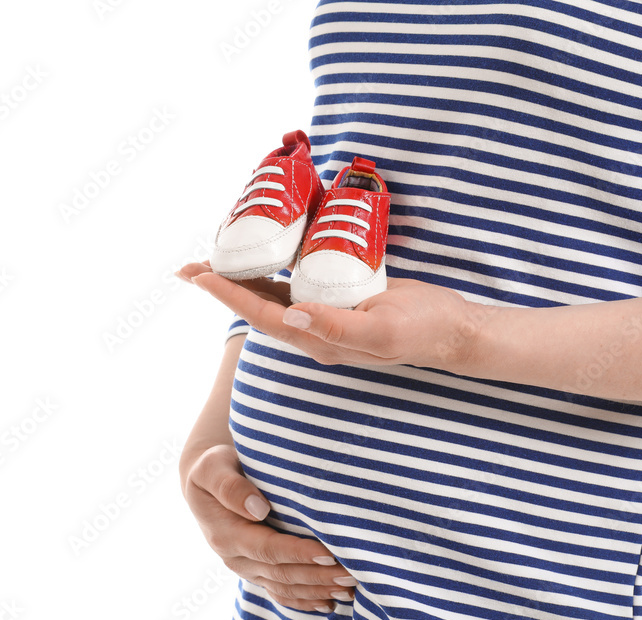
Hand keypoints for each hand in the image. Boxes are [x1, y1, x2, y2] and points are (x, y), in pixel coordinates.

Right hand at [181, 443, 357, 612]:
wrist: (206, 480)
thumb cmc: (215, 467)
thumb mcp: (212, 468)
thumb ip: (231, 487)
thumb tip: (258, 508)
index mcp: (226, 534)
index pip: (267, 548)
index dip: (298, 553)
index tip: (329, 554)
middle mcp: (234, 557)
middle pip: (281, 573)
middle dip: (318, 576)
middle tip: (351, 574)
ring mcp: (245, 567)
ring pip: (284, 587)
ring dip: (317, 591)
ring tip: (349, 589)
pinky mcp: (255, 571)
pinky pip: (279, 593)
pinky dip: (304, 601)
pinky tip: (328, 603)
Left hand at [183, 263, 483, 370]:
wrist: (454, 330)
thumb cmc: (423, 330)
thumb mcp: (382, 330)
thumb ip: (336, 327)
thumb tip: (289, 315)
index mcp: (319, 341)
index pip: (262, 316)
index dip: (227, 295)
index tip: (198, 275)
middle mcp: (315, 331)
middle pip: (257, 308)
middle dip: (221, 288)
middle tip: (188, 266)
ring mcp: (327, 317)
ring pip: (273, 298)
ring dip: (241, 280)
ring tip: (214, 260)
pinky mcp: (341, 302)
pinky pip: (297, 287)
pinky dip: (274, 272)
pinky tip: (267, 256)